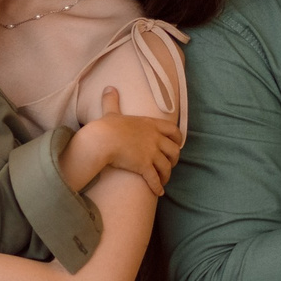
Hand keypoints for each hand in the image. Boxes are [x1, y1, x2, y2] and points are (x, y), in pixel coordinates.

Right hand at [60, 87, 183, 196]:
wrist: (102, 139)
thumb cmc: (106, 126)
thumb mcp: (112, 112)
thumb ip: (112, 101)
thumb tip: (108, 88)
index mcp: (150, 124)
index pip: (173, 130)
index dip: (177, 139)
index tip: (177, 145)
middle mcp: (154, 138)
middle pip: (174, 150)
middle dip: (174, 160)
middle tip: (169, 165)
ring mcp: (151, 152)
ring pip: (166, 167)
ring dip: (166, 175)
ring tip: (162, 181)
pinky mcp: (144, 166)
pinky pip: (155, 179)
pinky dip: (157, 187)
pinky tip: (158, 192)